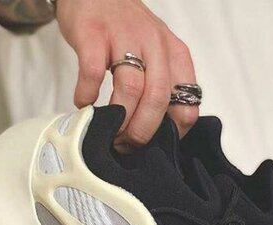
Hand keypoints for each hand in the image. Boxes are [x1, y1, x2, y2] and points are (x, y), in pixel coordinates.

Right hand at [56, 0, 198, 147]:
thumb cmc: (125, 31)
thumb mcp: (156, 54)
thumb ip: (161, 86)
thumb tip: (157, 135)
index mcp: (174, 54)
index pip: (188, 101)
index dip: (173, 131)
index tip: (157, 145)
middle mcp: (155, 44)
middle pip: (158, 98)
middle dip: (142, 131)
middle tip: (127, 145)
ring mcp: (123, 36)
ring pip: (131, 88)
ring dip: (119, 118)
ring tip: (108, 132)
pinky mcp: (93, 34)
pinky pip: (93, 72)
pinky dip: (87, 95)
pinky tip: (84, 104)